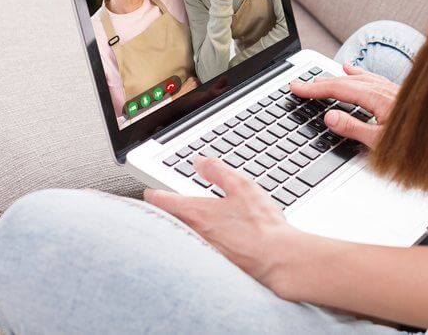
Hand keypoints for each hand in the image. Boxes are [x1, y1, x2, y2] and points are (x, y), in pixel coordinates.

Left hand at [143, 156, 307, 296]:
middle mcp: (192, 234)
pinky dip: (191, 244)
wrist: (276, 259)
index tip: (150, 192)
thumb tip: (199, 162)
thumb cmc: (262, 226)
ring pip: (177, 237)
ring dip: (176, 229)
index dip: (152, 193)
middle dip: (161, 213)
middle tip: (163, 207)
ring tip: (182, 222)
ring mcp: (199, 251)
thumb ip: (217, 170)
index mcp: (196, 212)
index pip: (160, 201)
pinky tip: (205, 241)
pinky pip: (191, 251)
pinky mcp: (210, 264)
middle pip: (164, 222)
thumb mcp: (242, 186)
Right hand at [289, 64, 397, 148]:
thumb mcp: (380, 142)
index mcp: (375, 98)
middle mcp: (382, 89)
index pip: (338, 89)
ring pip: (356, 77)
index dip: (314, 88)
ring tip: (318, 78)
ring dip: (335, 77)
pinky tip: (352, 69)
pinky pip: (370, 77)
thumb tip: (330, 116)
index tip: (296, 87)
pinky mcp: (395, 92)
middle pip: (344, 80)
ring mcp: (389, 89)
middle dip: (319, 82)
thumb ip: (354, 128)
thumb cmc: (418, 144)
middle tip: (299, 84)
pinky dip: (357, 73)